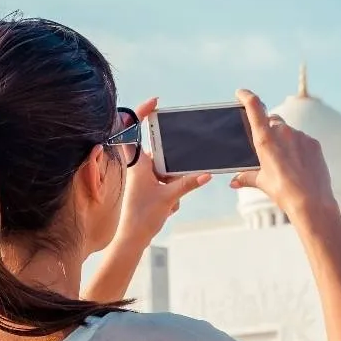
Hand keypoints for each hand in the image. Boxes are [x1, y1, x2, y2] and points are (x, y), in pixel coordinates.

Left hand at [117, 97, 210, 241]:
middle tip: (170, 186)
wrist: (133, 238)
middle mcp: (138, 166)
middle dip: (172, 170)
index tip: (156, 102)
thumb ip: (188, 183)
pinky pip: (166, 181)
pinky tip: (166, 206)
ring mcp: (143, 176)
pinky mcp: (148, 185)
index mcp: (137, 163)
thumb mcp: (169, 198)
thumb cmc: (142, 217)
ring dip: (172, 185)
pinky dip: (171, 192)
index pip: (134, 131)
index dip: (143, 113)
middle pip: (161, 154)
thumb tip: (206, 173)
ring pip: (166, 170)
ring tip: (166, 201)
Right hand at [229, 89, 335, 218]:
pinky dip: (298, 147)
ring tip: (285, 160)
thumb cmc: (283, 192)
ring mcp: (300, 136)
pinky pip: (303, 140)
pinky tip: (299, 163)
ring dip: (285, 139)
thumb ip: (246, 177)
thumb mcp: (262, 183)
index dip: (246, 96)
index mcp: (265, 139)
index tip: (241, 92)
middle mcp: (283, 132)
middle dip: (268, 127)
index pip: (254, 107)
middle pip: (273, 120)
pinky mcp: (314, 143)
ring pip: (289, 131)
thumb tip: (234, 181)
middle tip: (267, 144)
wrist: (312, 202)